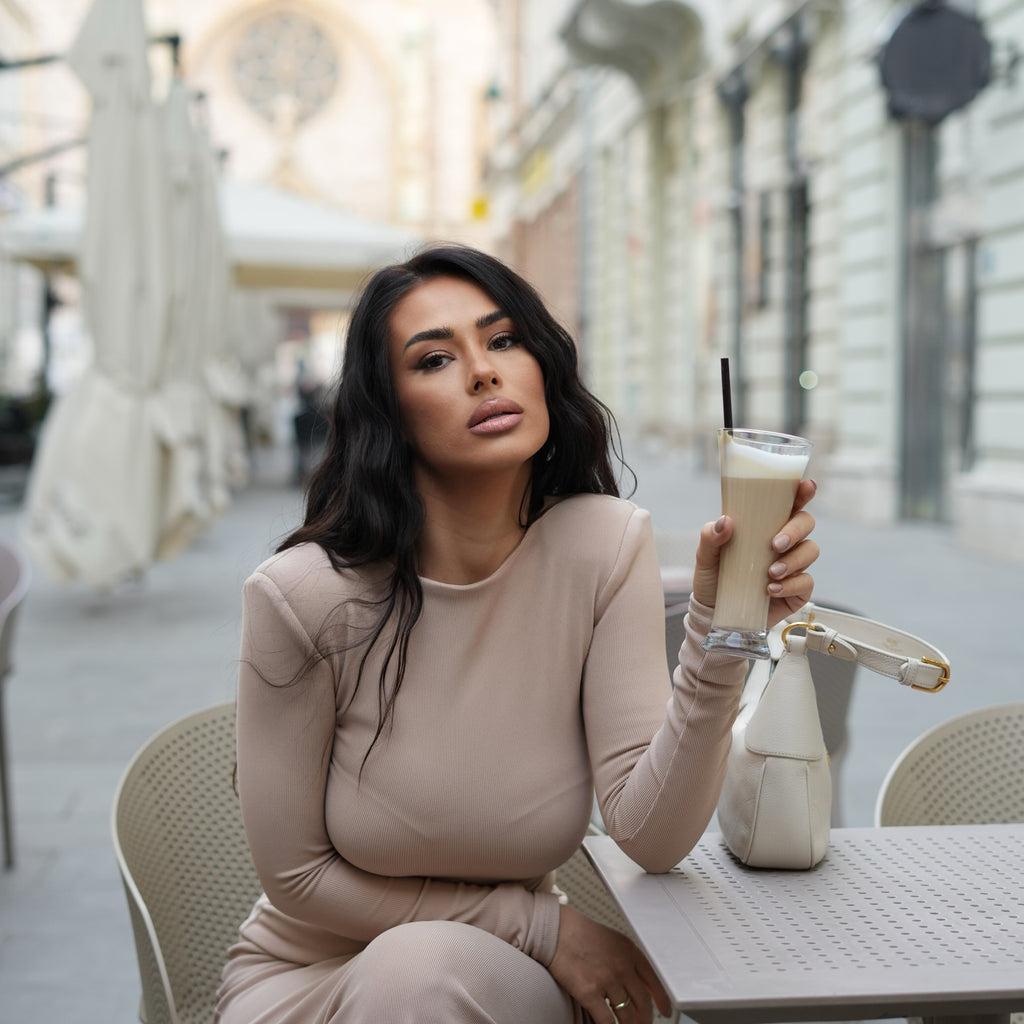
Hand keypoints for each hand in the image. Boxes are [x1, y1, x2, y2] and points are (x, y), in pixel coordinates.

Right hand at [547, 905, 670, 1022]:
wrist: (556, 930)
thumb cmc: (580, 934)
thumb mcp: (612, 941)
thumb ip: (627, 960)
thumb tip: (638, 985)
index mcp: (630, 951)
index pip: (654, 981)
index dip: (662, 1000)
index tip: (666, 1012)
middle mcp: (622, 966)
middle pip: (642, 1002)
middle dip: (645, 1019)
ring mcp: (607, 980)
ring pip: (626, 1015)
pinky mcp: (589, 992)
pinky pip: (606, 1020)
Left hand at [690, 478, 818, 625]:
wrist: (714, 613)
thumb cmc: (713, 578)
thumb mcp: (705, 556)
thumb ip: (710, 537)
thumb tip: (726, 521)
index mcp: (763, 525)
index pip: (788, 503)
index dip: (801, 492)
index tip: (806, 486)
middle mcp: (783, 541)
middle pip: (805, 523)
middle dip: (795, 530)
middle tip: (775, 544)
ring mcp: (793, 565)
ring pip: (810, 550)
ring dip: (793, 560)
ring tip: (770, 572)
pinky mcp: (797, 590)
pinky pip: (806, 582)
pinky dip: (791, 585)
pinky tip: (771, 590)